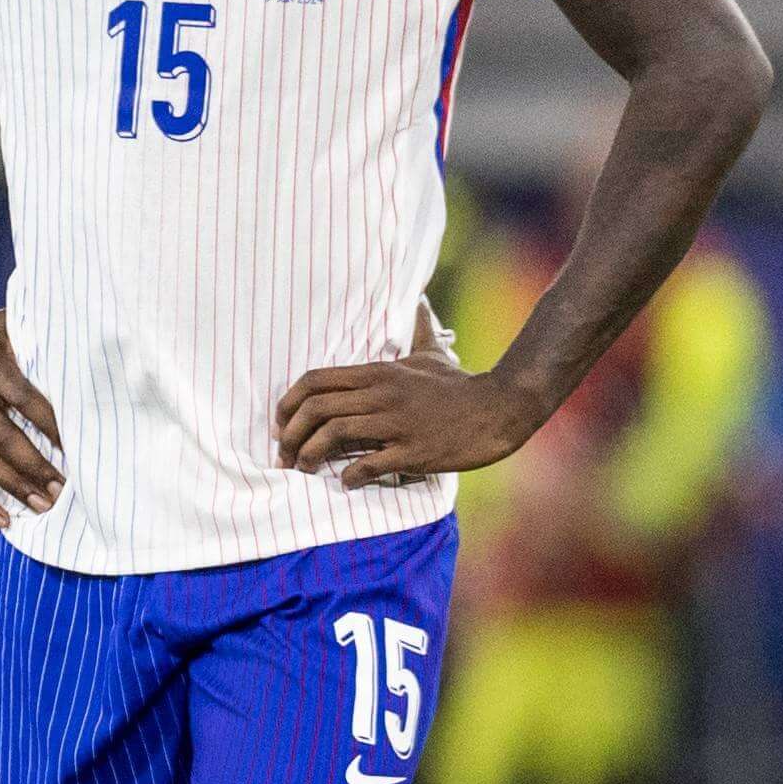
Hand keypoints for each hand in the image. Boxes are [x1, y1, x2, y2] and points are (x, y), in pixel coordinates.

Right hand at [0, 309, 61, 525]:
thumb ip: (30, 328)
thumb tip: (79, 330)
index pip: (29, 402)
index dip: (55, 427)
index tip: (82, 446)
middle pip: (9, 439)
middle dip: (39, 466)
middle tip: (66, 488)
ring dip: (16, 487)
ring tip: (44, 505)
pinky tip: (3, 519)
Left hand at [275, 342, 542, 486]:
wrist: (502, 408)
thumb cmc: (460, 386)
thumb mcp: (432, 353)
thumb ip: (417, 329)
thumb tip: (417, 301)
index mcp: (378, 372)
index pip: (315, 379)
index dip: (287, 402)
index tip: (280, 422)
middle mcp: (382, 393)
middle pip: (316, 408)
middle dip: (289, 435)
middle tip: (284, 455)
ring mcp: (398, 422)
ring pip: (335, 433)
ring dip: (310, 455)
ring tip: (304, 469)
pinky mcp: (415, 451)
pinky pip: (370, 464)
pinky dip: (350, 476)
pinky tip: (346, 482)